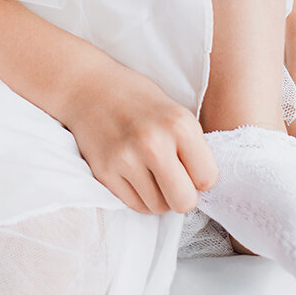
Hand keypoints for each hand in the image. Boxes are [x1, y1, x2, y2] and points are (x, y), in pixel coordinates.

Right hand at [62, 53, 218, 214]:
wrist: (87, 87)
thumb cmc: (136, 99)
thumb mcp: (175, 111)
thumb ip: (191, 146)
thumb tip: (204, 186)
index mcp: (179, 125)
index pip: (207, 179)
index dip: (200, 176)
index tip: (189, 166)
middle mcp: (153, 143)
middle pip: (184, 202)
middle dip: (182, 195)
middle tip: (173, 179)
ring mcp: (126, 159)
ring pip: (158, 207)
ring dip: (158, 196)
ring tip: (149, 171)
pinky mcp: (104, 172)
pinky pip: (134, 205)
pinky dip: (138, 195)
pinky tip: (133, 173)